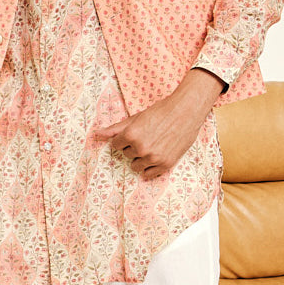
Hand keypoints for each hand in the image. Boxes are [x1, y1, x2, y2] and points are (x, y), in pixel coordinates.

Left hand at [94, 68, 223, 178]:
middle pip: (127, 154)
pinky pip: (149, 174)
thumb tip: (97, 134)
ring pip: (136, 166)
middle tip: (148, 136)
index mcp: (131, 135)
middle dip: (134, 147)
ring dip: (141, 158)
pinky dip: (150, 168)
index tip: (136, 133)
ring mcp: (153, 157)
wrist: (186, 110)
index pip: (116, 145)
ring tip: (153, 145)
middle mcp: (141, 148)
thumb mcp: (136, 118)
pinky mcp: (165, 164)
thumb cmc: (161, 111)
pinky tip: (156, 155)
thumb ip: (115, 128)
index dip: (125, 139)